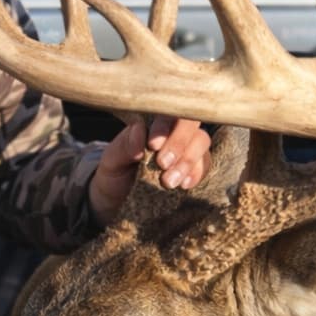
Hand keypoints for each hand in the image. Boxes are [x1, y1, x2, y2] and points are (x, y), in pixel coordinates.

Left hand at [88, 117, 211, 225]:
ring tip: (169, 182)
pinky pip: (205, 163)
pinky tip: (184, 185)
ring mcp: (185, 147)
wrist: (117, 202)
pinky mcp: (194, 167)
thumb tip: (139, 129)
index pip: (165, 112)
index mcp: (150, 123)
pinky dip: (197, 173)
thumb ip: (124, 146)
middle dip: (179, 143)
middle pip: (190, 122)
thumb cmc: (114, 175)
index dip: (164, 126)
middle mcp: (171, 131)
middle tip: (162, 165)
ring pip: (201, 141)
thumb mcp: (111, 161)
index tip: (153, 146)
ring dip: (188, 161)